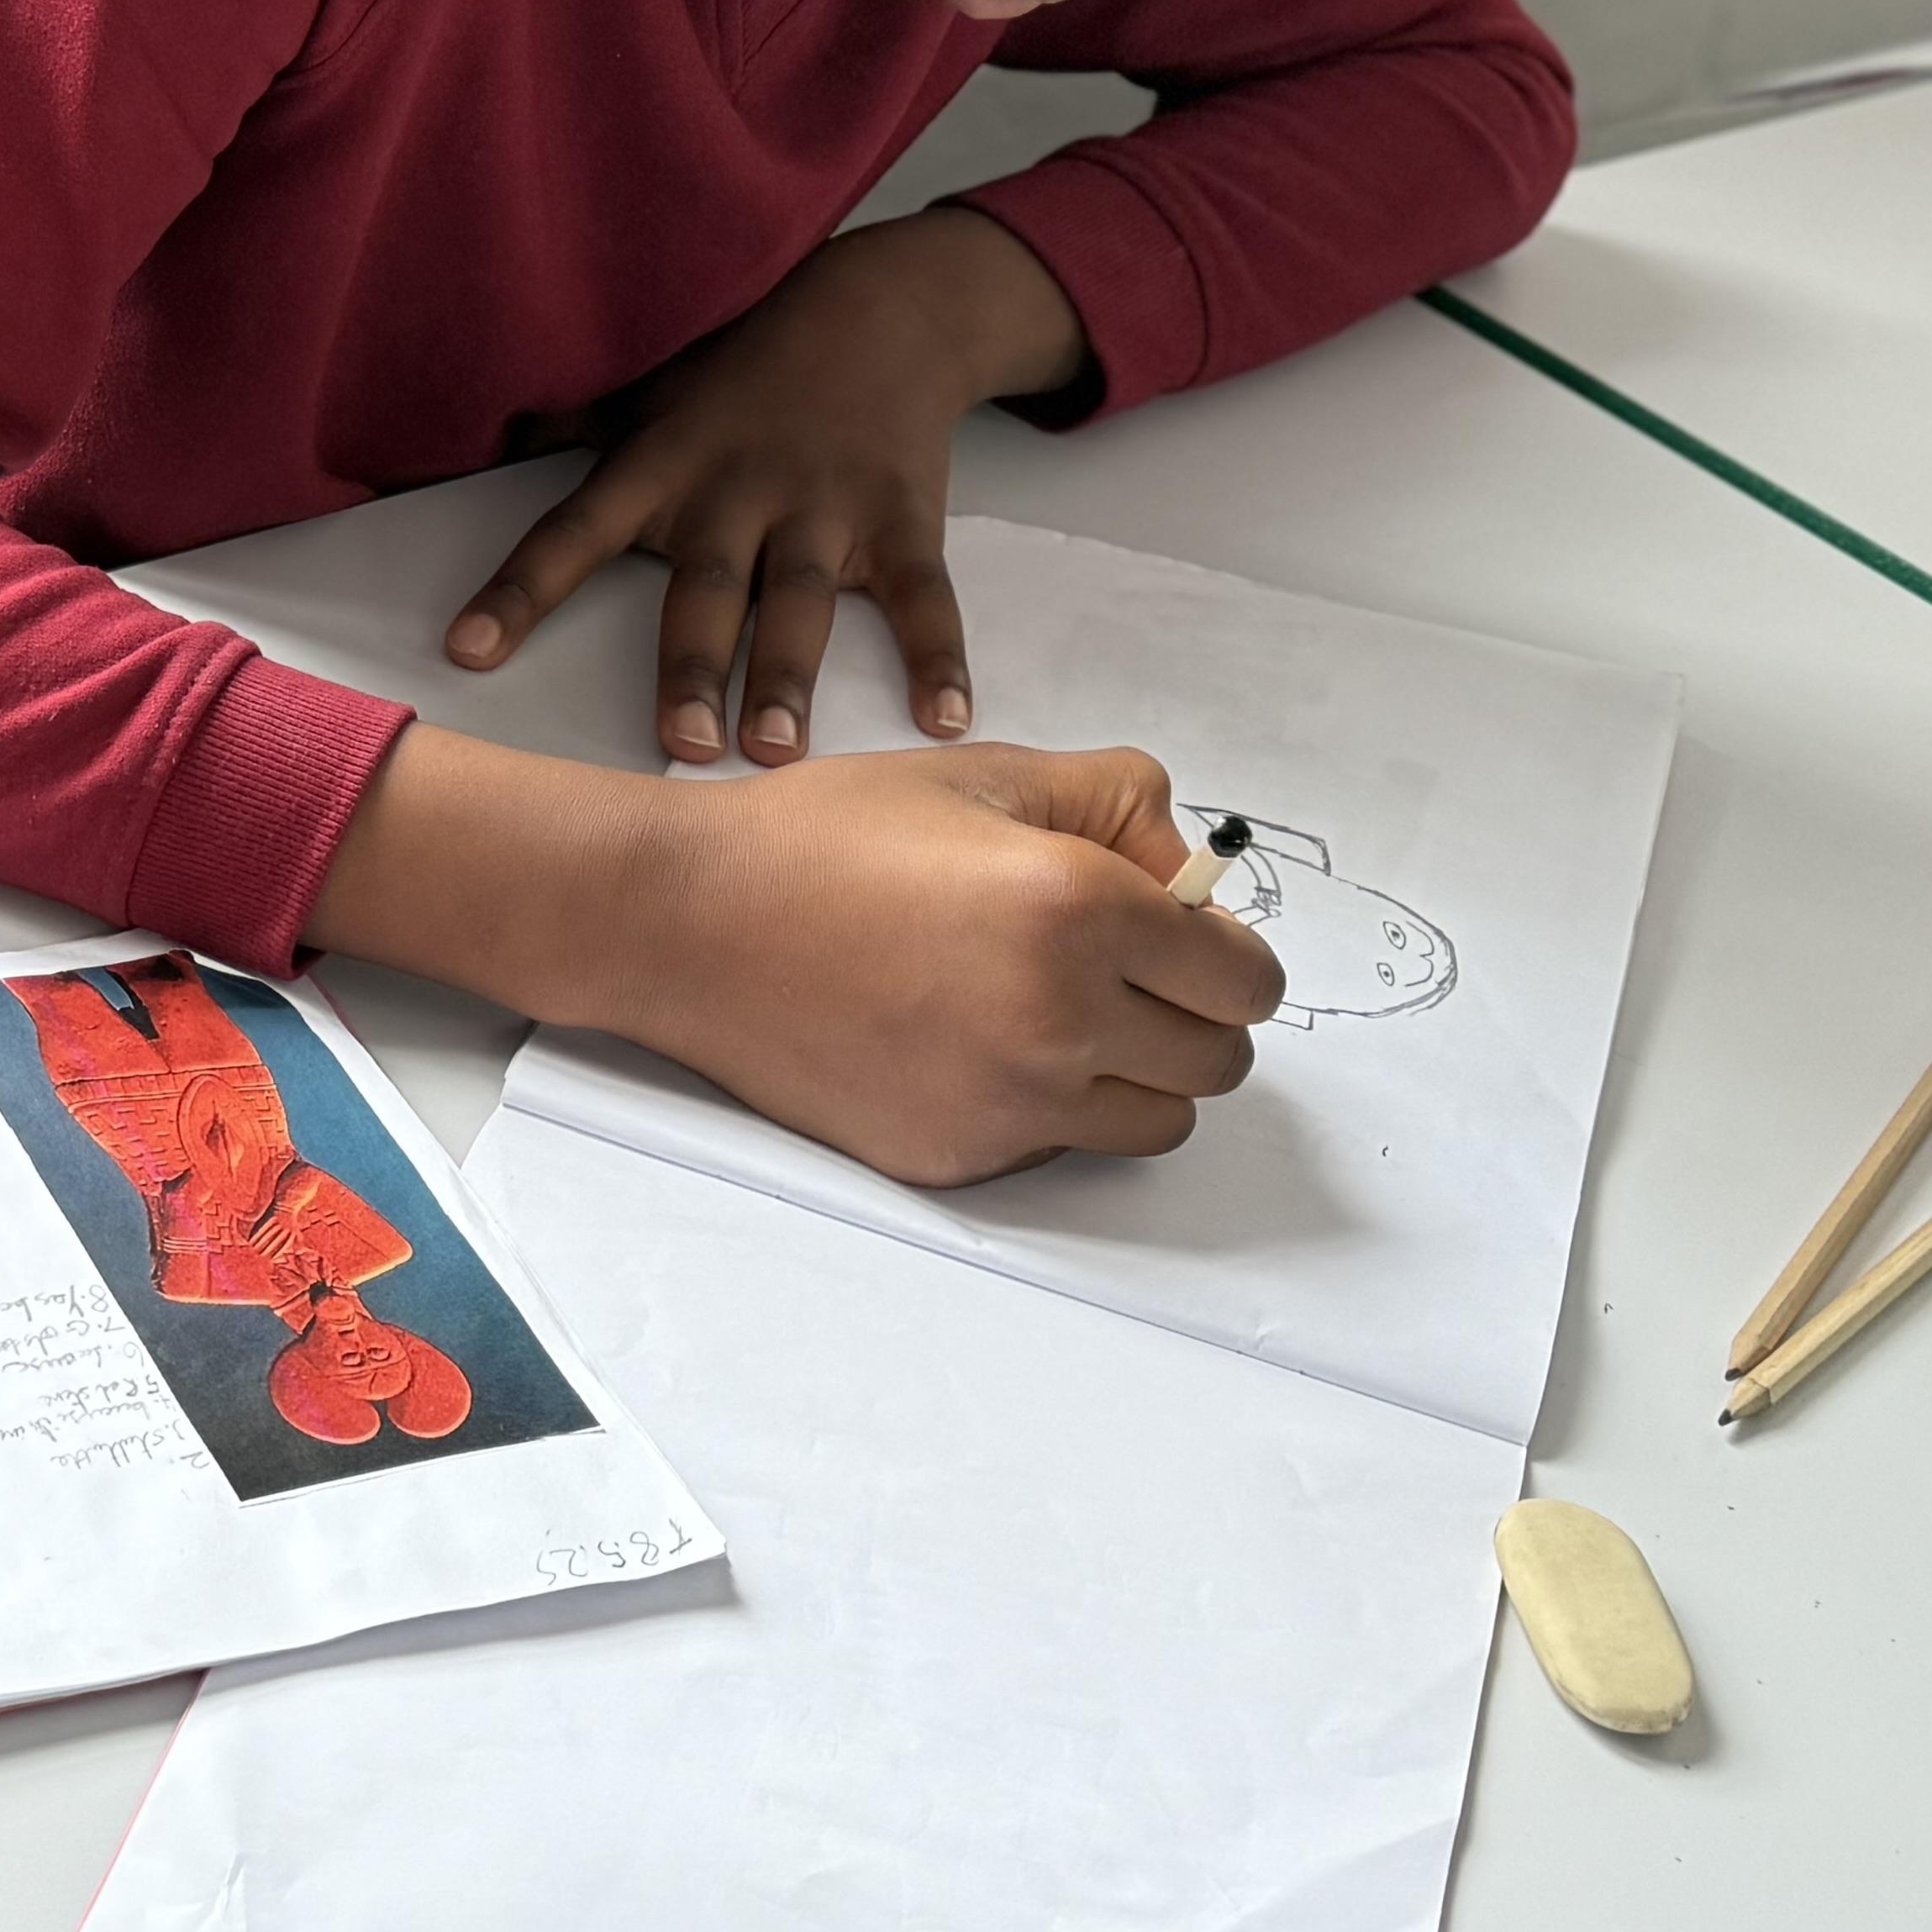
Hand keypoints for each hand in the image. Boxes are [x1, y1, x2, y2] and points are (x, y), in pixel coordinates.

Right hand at [307, 729, 1277, 1185]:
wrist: (685, 922)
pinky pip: (1057, 1149)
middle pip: (1219, 1063)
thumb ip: (1116, 803)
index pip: (1246, 980)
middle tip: (1122, 976)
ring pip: (1156, 1124)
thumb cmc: (821, 838)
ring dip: (1133, 1077)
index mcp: (1080, 909)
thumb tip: (1189, 870)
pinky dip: (1043, 1109)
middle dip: (1188, 1015)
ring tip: (1054, 1019)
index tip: (1184, 940)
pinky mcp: (956, 1156)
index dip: (1224, 953)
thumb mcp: (980, 774)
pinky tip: (970, 1046)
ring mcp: (1007, 1103)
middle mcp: (1059, 1018)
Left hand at [445, 209, 1087, 766]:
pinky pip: (922, 596)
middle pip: (705, 589)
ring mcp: (824, 507)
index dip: (519, 592)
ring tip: (776, 751)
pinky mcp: (903, 519)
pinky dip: (939, 655)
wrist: (886, 308)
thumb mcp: (654, 381)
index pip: (573, 532)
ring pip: (800, 602)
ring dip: (787, 677)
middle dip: (689, 667)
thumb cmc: (748, 359)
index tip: (466, 651)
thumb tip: (496, 431)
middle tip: (680, 746)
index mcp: (661, 465)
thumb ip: (578, 421)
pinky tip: (945, 718)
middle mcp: (737, 490)